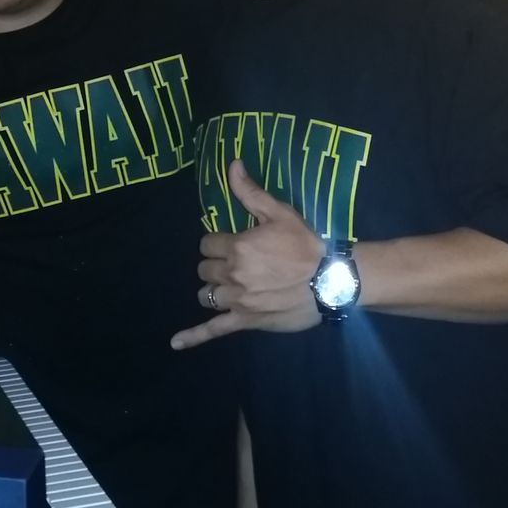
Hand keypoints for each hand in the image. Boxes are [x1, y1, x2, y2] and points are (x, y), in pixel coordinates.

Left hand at [170, 160, 321, 349]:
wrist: (331, 281)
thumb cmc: (307, 246)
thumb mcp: (280, 213)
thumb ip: (251, 192)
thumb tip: (231, 165)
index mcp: (237, 247)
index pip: (207, 244)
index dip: (218, 243)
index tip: (232, 243)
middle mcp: (232, 274)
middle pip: (205, 269)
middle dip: (216, 265)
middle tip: (237, 264)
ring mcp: (237, 300)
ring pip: (206, 295)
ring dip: (214, 289)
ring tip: (229, 286)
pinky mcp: (245, 321)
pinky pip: (213, 330)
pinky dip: (193, 337)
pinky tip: (176, 343)